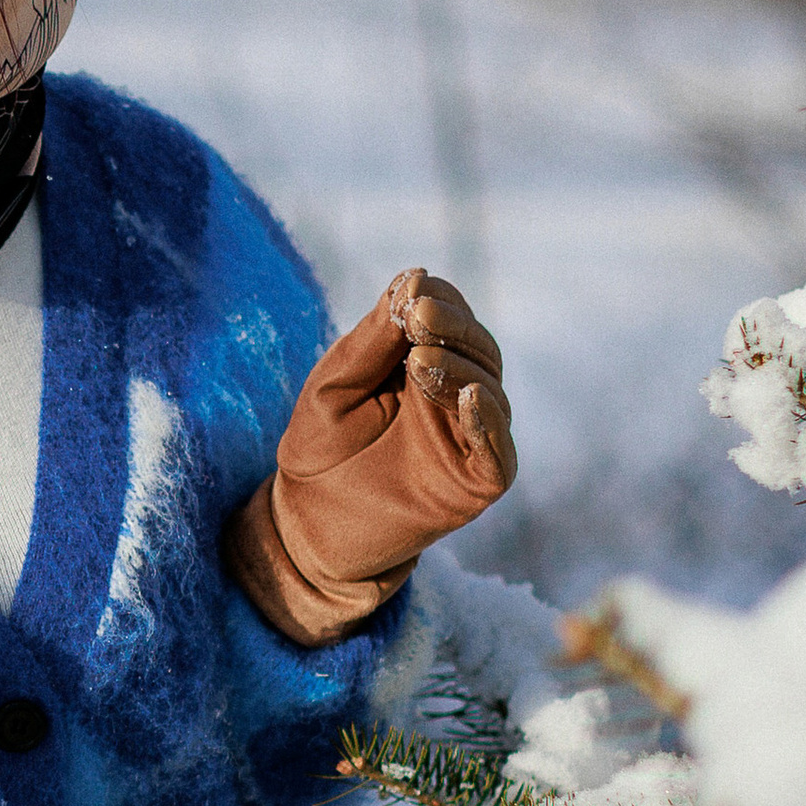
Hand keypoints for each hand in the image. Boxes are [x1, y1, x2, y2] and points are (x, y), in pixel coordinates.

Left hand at [225, 268, 515, 642]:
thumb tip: (412, 278)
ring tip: (421, 360)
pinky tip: (469, 396)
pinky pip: (496, 449)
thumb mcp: (334, 385)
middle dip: (450, 328)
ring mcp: (471, 436)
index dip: (436, 300)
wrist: (308, 527)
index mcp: (423, 362)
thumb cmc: (320, 451)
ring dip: (459, 368)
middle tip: (419, 316)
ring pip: (488, 390)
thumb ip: (372, 340)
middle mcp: (456, 394)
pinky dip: (487, 422)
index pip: (448, 316)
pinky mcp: (479, 480)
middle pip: (476, 347)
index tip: (409, 294)